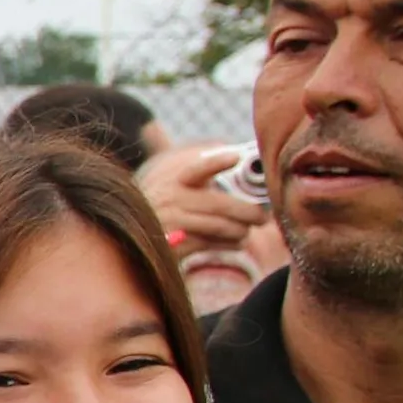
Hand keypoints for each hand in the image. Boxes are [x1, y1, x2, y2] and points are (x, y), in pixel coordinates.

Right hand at [139, 143, 268, 253]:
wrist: (139, 240)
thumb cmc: (169, 210)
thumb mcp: (178, 189)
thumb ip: (204, 175)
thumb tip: (241, 159)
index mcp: (174, 180)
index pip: (197, 168)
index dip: (216, 163)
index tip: (236, 157)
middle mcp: (169, 198)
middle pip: (219, 203)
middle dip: (248, 211)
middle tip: (263, 217)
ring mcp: (169, 222)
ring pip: (218, 225)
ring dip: (240, 230)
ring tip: (247, 231)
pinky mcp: (172, 245)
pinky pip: (210, 244)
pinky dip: (229, 245)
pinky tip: (236, 243)